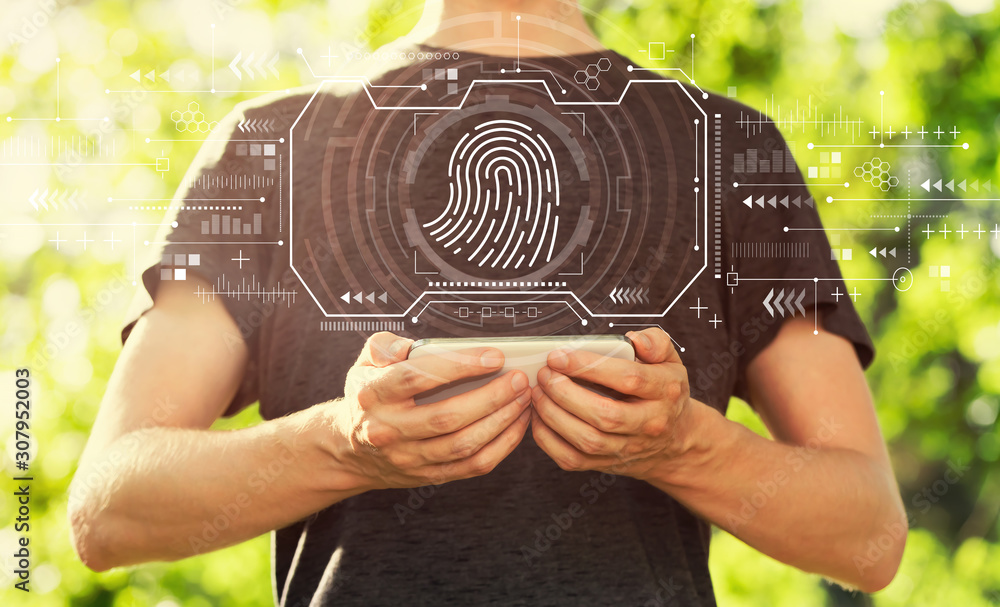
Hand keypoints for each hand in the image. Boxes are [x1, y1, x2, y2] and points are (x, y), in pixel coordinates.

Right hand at [330, 332, 531, 490]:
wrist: (350, 450)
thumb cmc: (368, 397)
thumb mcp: (363, 363)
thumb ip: (385, 346)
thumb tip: (412, 346)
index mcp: (375, 395)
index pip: (418, 377)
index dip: (459, 365)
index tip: (494, 356)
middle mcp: (389, 430)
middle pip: (447, 417)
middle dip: (491, 397)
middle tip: (519, 379)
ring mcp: (409, 458)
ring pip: (464, 444)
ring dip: (501, 421)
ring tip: (524, 398)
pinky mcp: (427, 476)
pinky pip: (472, 465)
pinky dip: (501, 446)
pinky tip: (517, 424)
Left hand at [530, 328, 693, 479]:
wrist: (674, 441)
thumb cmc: (664, 394)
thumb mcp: (670, 361)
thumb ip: (655, 342)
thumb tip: (634, 339)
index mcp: (664, 392)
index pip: (628, 379)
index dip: (589, 366)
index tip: (559, 356)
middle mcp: (649, 424)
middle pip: (605, 415)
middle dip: (566, 393)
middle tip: (545, 374)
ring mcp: (628, 448)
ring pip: (587, 440)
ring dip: (554, 415)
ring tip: (538, 392)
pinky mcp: (607, 464)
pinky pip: (573, 459)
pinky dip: (548, 440)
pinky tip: (540, 417)